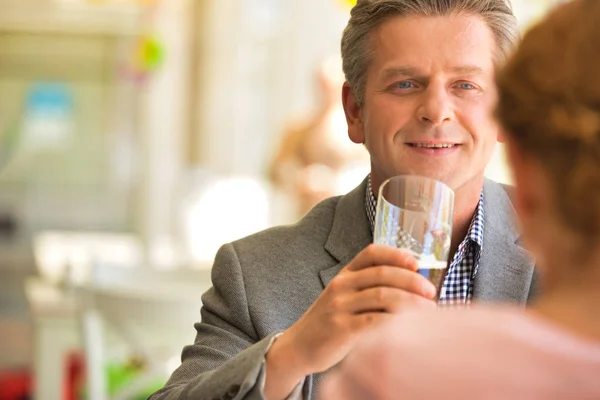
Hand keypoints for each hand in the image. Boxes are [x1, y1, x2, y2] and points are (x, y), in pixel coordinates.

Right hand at [267, 244, 435, 384]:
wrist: (298, 347)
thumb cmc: (330, 323)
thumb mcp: (344, 298)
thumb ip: (369, 290)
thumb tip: (414, 288)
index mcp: (344, 274)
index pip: (371, 253)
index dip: (396, 254)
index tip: (417, 263)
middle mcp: (341, 285)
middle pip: (383, 274)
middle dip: (412, 281)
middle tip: (431, 293)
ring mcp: (340, 306)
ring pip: (383, 296)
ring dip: (412, 302)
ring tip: (429, 312)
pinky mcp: (341, 328)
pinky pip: (376, 320)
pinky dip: (397, 322)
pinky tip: (410, 328)